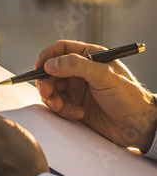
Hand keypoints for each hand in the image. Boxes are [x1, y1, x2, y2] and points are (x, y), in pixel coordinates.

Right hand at [35, 40, 156, 152]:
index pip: (62, 49)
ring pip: (53, 89)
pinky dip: (64, 110)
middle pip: (52, 71)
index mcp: (90, 56)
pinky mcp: (75, 105)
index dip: (48, 56)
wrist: (136, 126)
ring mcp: (78, 89)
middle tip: (47, 93)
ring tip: (61, 106)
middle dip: (47, 82)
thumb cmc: (128, 96)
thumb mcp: (103, 76)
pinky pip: (59, 105)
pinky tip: (78, 114)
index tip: (39, 67)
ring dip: (53, 98)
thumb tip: (50, 64)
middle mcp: (81, 71)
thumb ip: (76, 66)